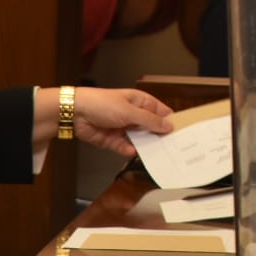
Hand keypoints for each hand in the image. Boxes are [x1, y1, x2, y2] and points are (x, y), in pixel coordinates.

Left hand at [37, 87, 174, 157]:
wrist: (75, 112)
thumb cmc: (103, 103)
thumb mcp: (130, 111)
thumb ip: (150, 120)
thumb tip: (168, 126)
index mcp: (141, 102)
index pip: (161, 112)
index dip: (170, 121)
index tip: (180, 132)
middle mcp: (134, 115)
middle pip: (151, 128)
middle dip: (158, 136)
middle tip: (170, 147)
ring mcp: (123, 128)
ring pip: (139, 139)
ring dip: (144, 145)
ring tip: (153, 153)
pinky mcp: (112, 140)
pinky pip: (124, 147)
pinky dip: (128, 150)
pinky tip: (132, 151)